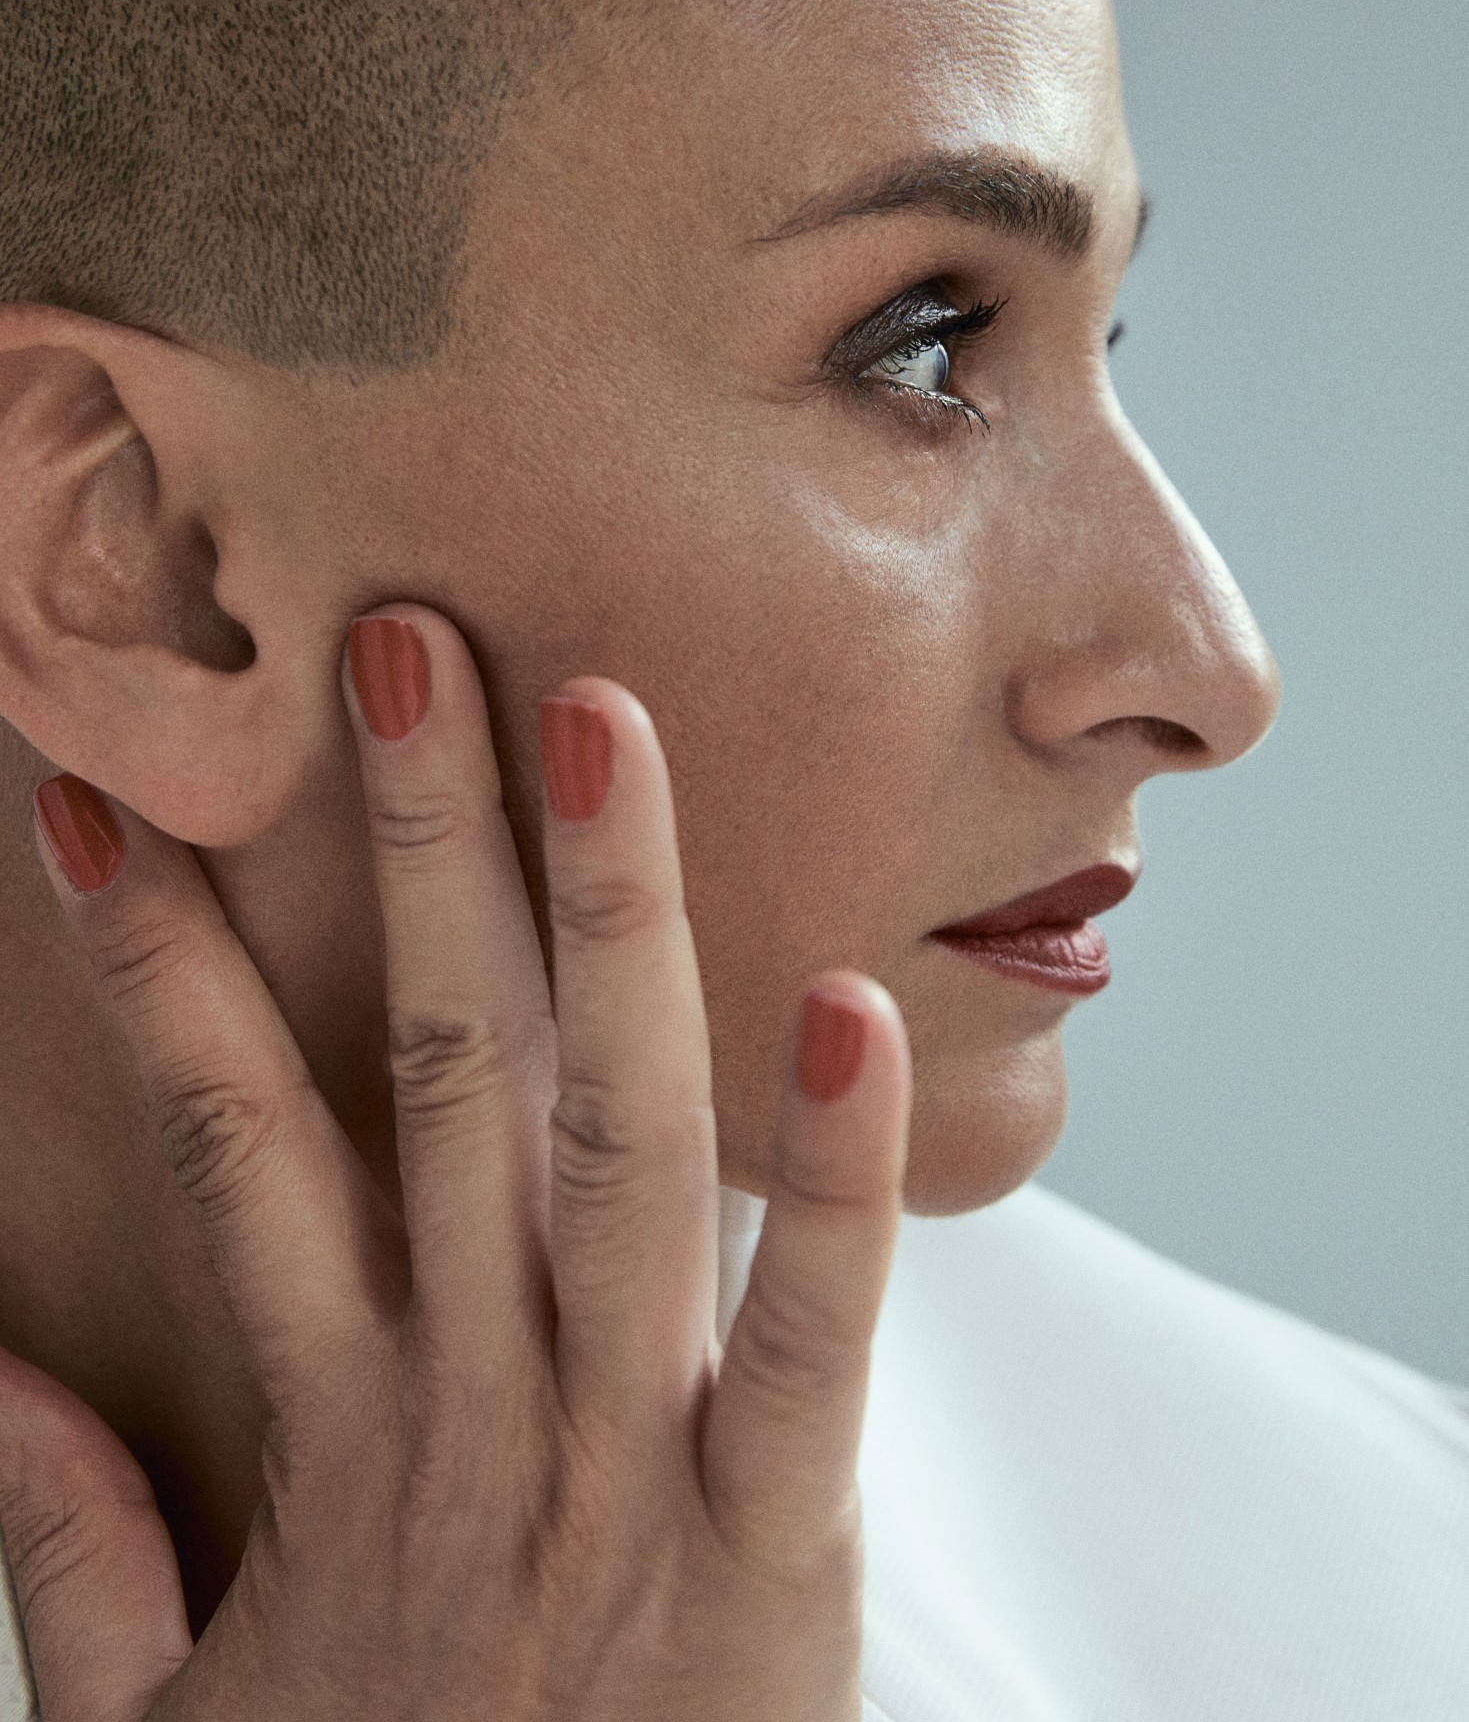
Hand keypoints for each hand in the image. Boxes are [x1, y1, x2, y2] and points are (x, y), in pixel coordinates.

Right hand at [0, 606, 910, 1719]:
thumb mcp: (170, 1720)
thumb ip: (75, 1549)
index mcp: (340, 1437)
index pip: (229, 1140)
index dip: (160, 967)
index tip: (104, 803)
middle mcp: (474, 1408)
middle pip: (434, 1074)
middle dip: (416, 851)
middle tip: (408, 644)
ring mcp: (621, 1465)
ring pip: (607, 1144)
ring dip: (601, 923)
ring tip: (594, 722)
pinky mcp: (772, 1552)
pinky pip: (811, 1336)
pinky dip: (844, 1176)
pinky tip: (851, 1007)